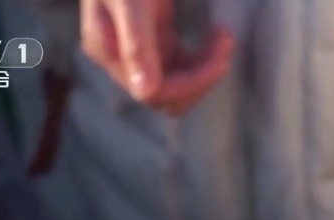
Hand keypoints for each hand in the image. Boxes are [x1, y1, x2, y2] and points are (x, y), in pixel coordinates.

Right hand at [80, 0, 233, 113]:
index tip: (221, 55)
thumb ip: (137, 44)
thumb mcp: (131, 2)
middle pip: (166, 96)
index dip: (191, 81)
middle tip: (224, 42)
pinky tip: (216, 35)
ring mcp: (137, 50)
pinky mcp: (154, 39)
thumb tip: (146, 93)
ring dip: (204, 68)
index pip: (154, 92)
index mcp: (109, 51)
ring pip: (176, 84)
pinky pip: (181, 65)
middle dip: (200, 75)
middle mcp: (121, 57)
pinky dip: (201, 57)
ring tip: (222, 37)